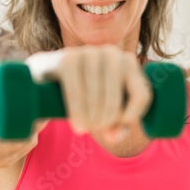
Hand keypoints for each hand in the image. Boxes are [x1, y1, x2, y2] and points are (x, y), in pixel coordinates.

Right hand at [0, 72, 39, 176]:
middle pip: (18, 135)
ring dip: (35, 126)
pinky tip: (34, 122)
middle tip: (39, 100)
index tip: (22, 99)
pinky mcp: (8, 162)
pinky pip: (26, 148)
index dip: (11, 115)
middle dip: (32, 118)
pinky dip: (32, 134)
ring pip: (27, 142)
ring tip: (40, 108)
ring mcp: (0, 158)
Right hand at [33, 45, 149, 139]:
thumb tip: (113, 136)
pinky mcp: (68, 58)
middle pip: (117, 99)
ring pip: (97, 96)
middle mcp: (112, 53)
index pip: (142, 95)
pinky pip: (77, 91)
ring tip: (85, 127)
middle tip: (94, 129)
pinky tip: (77, 125)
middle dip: (105, 121)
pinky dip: (77, 112)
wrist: (47, 76)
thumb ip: (118, 123)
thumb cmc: (84, 93)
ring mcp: (90, 52)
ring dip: (91, 119)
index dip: (132, 118)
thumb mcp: (106, 108)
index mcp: (128, 62)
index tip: (115, 127)